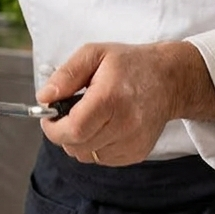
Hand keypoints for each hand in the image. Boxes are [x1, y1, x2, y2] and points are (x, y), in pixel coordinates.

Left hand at [37, 41, 214, 166]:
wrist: (170, 79)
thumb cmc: (130, 64)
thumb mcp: (94, 54)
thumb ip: (66, 76)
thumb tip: (44, 98)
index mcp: (110, 99)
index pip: (73, 130)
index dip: (53, 128)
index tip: (49, 117)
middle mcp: (124, 125)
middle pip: (77, 146)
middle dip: (63, 133)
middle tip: (67, 114)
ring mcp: (133, 142)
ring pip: (87, 156)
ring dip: (79, 141)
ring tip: (89, 117)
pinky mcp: (138, 152)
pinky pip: (102, 159)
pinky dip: (95, 146)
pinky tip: (103, 126)